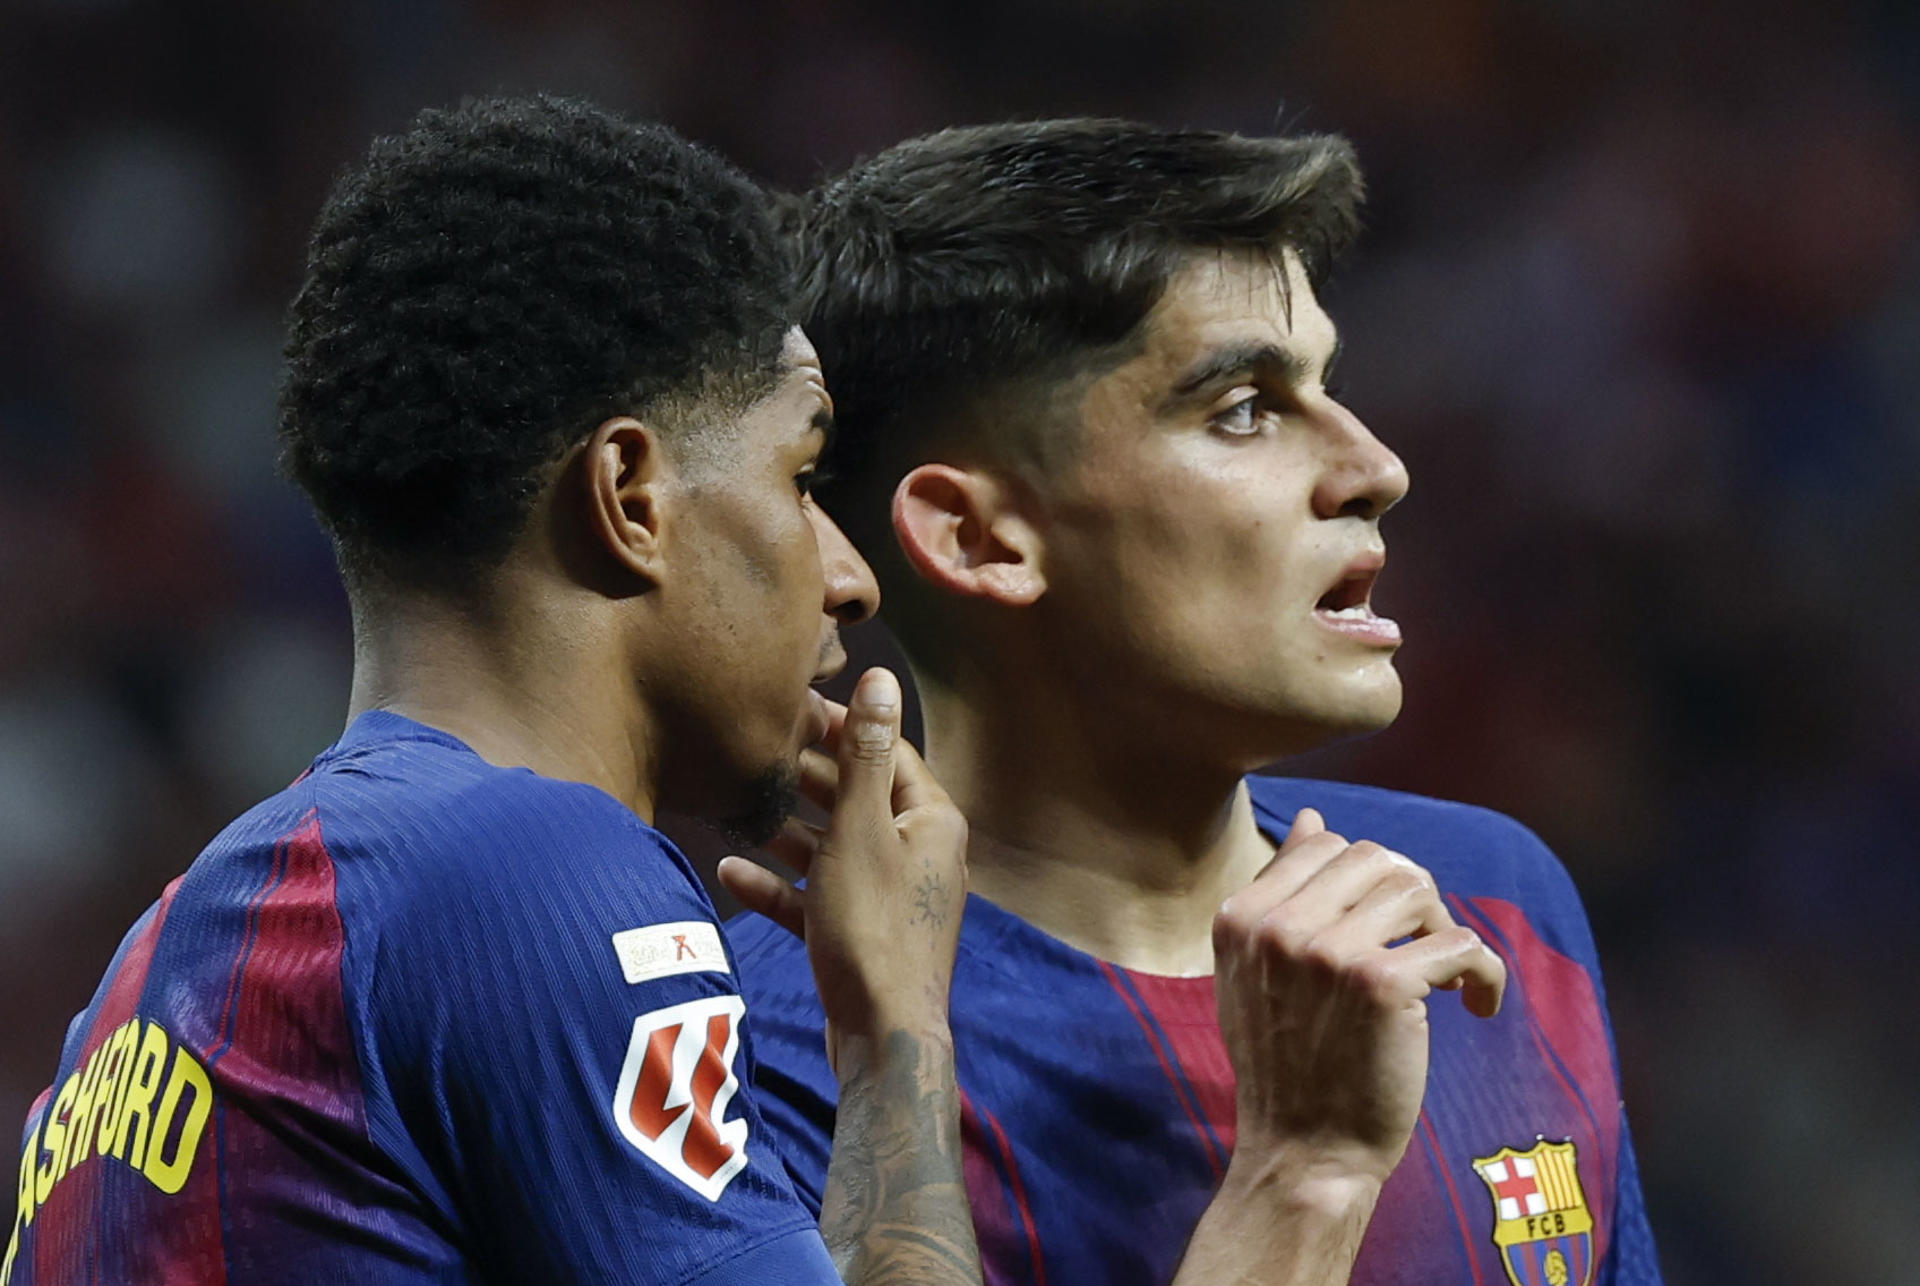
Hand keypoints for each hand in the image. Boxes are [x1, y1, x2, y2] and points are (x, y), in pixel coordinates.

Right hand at [719, 668, 968, 1070]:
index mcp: (930, 820)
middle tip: (757, 750)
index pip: (886, 752)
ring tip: (739, 805)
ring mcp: (887, 897)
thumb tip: (881, 679)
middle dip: (807, 777)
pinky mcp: (858, 934)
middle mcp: (916, 853)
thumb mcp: (860, 829)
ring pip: (831, 847)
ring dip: (785, 831)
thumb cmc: (874, 928)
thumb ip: (864, 755)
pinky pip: (814, 896)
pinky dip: (779, 884)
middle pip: (855, 797)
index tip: (791, 708)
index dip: (842, 726)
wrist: (881, 1038)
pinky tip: (732, 874)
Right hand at [1213, 808, 1505, 1188]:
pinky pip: (1461, 944)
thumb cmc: (1286, 1068)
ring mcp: (1327, 952)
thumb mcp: (1256, 973)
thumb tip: (1311, 818)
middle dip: (1412, 898)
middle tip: (1422, 949)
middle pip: (1375, 859)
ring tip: (1443, 977)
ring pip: (1418, 889)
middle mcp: (1277, 925)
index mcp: (1241, 917)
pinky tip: (1476, 1006)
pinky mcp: (1381, 984)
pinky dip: (1484, 975)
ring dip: (1444, 929)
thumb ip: (1280, 894)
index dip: (1368, 880)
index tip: (1383, 929)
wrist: (1303, 1154)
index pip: (1323, 845)